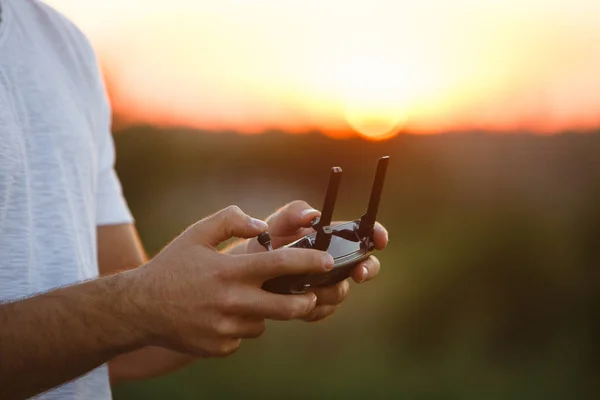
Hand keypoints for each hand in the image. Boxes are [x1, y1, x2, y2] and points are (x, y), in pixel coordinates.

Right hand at [132, 206, 334, 357]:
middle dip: (306, 300)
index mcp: (229, 271)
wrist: (139, 308)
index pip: (280, 264)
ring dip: (262, 312)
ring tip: (239, 299)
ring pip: (263, 323)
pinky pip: (243, 336)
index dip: (308, 262)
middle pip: (286, 307)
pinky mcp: (219, 347)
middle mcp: (230, 302)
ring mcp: (225, 328)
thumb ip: (230, 220)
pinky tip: (219, 316)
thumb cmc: (172, 266)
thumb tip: (261, 226)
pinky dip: (240, 326)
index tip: (327, 261)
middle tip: (310, 294)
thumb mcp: (197, 234)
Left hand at [246, 200, 387, 321]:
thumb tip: (312, 215)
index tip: (379, 240)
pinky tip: (296, 301)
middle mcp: (335, 261)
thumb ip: (292, 214)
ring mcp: (328, 284)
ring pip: (341, 292)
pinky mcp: (316, 305)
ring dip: (328, 291)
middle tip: (356, 274)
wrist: (247, 273)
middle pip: (365, 266)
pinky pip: (323, 311)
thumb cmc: (265, 242)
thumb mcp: (276, 224)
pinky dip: (312, 308)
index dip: (376, 235)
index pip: (364, 234)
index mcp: (331, 238)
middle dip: (366, 270)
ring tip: (305, 287)